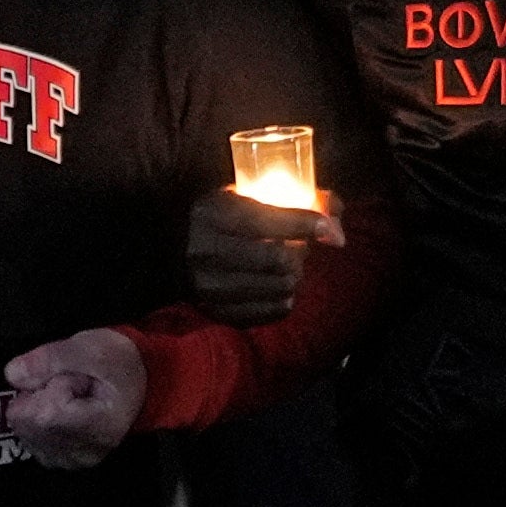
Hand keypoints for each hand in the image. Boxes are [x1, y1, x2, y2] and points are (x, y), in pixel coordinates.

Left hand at [1, 326, 149, 466]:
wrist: (138, 381)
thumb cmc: (119, 363)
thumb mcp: (93, 347)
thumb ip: (52, 358)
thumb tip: (12, 374)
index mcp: (98, 429)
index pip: (44, 412)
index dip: (51, 385)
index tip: (76, 377)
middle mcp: (82, 455)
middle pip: (26, 422)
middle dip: (40, 394)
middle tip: (70, 384)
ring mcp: (69, 462)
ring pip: (23, 429)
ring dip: (38, 406)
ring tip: (69, 396)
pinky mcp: (58, 462)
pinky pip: (27, 437)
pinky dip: (37, 420)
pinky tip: (62, 410)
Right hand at [185, 182, 342, 322]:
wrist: (170, 249)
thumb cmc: (216, 216)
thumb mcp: (242, 194)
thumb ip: (290, 197)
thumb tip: (335, 209)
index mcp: (213, 215)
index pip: (269, 222)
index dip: (307, 224)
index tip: (328, 229)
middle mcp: (206, 252)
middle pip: (279, 260)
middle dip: (300, 252)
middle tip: (299, 247)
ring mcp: (209, 287)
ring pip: (280, 288)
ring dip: (294, 276)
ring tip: (287, 266)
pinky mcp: (217, 312)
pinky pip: (271, 312)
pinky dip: (284, 298)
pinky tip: (277, 285)